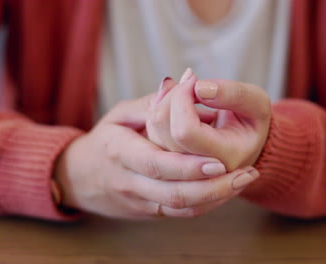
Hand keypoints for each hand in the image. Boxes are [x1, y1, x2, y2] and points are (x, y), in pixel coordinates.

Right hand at [54, 94, 259, 218]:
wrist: (79, 179)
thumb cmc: (105, 140)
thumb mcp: (121, 114)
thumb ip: (154, 103)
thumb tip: (187, 83)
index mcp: (120, 152)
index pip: (157, 163)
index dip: (189, 166)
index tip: (220, 162)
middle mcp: (129, 181)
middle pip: (175, 194)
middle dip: (214, 187)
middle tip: (246, 174)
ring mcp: (139, 201)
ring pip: (181, 209)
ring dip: (216, 198)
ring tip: (244, 181)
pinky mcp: (148, 212)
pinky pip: (180, 213)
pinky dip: (205, 204)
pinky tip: (227, 191)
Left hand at [147, 68, 270, 170]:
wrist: (248, 144)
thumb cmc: (252, 122)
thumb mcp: (257, 103)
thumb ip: (235, 94)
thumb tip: (199, 88)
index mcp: (226, 158)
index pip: (185, 132)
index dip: (182, 99)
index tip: (195, 81)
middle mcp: (200, 170)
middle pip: (164, 130)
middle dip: (172, 97)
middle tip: (192, 81)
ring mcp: (181, 169)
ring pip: (154, 131)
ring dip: (164, 102)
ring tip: (187, 91)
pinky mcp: (168, 162)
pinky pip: (151, 133)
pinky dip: (159, 111)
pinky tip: (177, 102)